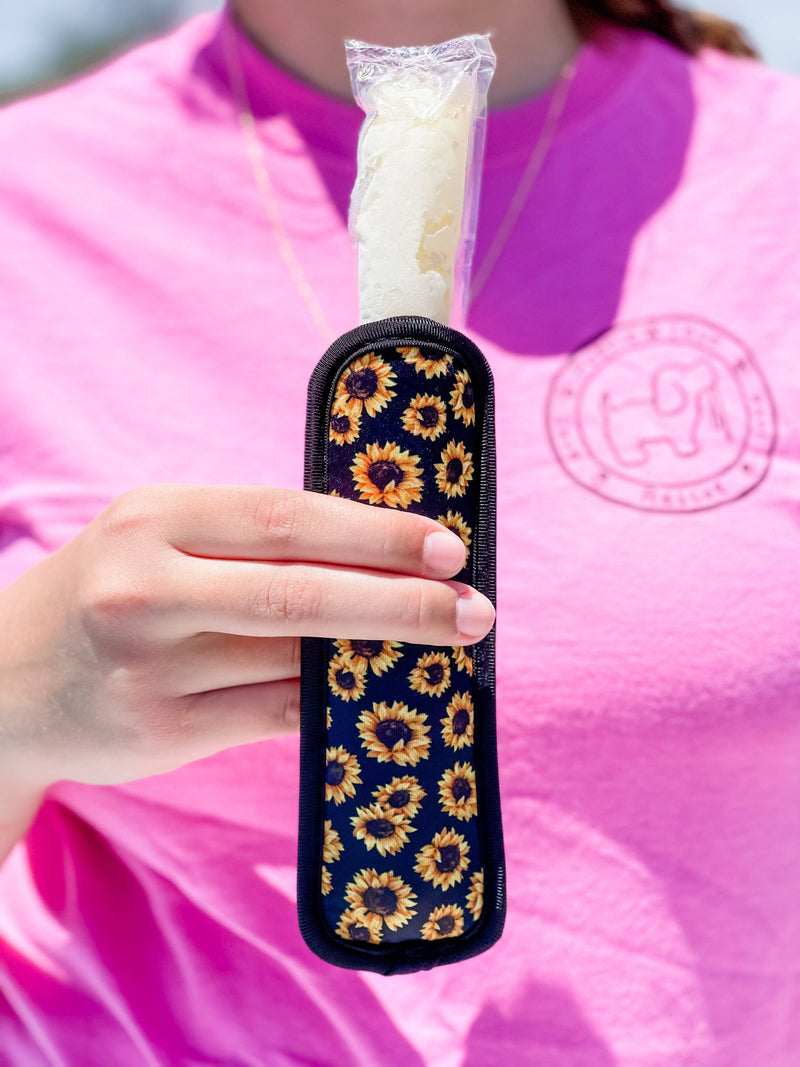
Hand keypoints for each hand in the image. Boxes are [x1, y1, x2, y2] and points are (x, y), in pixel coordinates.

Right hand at [0, 485, 493, 788]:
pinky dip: (336, 703)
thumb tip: (379, 553)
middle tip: (475, 610)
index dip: (375, 533)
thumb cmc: (107, 592)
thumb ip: (248, 541)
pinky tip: (378, 691)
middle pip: (300, 595)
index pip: (286, 518)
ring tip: (445, 645)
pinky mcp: (162, 733)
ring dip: (380, 655)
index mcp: (154, 518)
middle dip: (401, 603)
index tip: (447, 546)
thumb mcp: (158, 537)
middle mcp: (145, 590)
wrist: (4, 682)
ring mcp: (150, 668)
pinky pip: (275, 715)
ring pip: (296, 662)